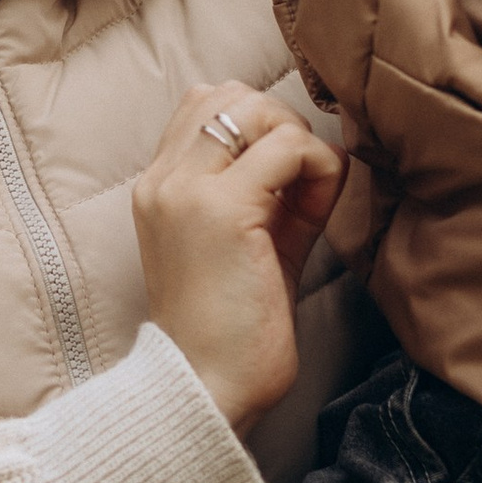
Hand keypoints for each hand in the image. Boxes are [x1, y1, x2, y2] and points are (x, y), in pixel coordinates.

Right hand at [133, 81, 348, 433]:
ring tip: (308, 199)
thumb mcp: (249, 246)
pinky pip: (290, 149)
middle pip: (228, 93)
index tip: (284, 182)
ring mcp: (187, 192)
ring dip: (299, 144)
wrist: (205, 389)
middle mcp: (163, 181)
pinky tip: (316, 212)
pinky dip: (319, 169)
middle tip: (301, 183)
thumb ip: (272, 196)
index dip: (258, 127)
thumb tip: (321, 153)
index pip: (203, 103)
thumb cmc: (231, 330)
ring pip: (257, 110)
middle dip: (280, 124)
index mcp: (160, 188)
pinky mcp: (222, 211)